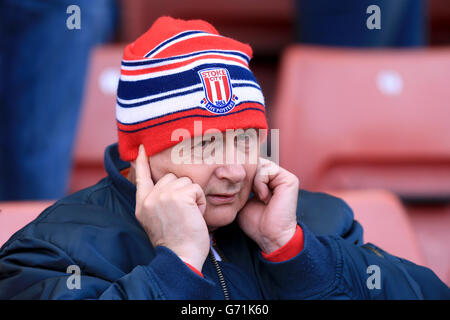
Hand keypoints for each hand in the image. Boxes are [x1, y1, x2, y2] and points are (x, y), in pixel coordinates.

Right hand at [134, 145, 209, 270]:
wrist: (180, 257)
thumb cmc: (175, 243)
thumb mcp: (155, 221)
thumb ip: (155, 202)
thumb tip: (162, 184)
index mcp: (142, 205)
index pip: (140, 177)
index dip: (142, 162)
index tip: (141, 149)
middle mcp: (149, 198)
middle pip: (171, 178)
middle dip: (182, 191)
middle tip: (183, 213)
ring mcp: (162, 196)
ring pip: (185, 181)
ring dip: (192, 197)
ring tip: (189, 215)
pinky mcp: (178, 196)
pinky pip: (196, 188)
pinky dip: (200, 201)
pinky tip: (195, 215)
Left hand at [237, 157, 298, 253]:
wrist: (269, 236)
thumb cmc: (255, 222)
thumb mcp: (242, 198)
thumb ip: (239, 184)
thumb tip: (228, 170)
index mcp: (266, 181)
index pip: (251, 165)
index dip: (239, 170)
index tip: (231, 178)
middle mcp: (276, 177)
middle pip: (255, 162)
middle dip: (245, 173)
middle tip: (245, 190)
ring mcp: (283, 177)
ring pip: (260, 165)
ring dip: (253, 180)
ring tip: (257, 196)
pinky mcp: (289, 179)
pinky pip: (268, 170)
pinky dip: (260, 182)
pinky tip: (263, 197)